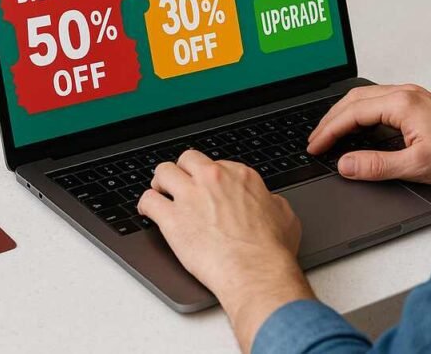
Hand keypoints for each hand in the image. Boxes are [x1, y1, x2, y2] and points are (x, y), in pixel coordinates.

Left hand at [139, 150, 313, 351]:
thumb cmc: (271, 250)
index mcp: (240, 176)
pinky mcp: (171, 219)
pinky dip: (146, 205)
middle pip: (187, 160)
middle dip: (182, 171)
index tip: (206, 189)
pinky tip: (148, 213)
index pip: (216, 164)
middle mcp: (213, 179)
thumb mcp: (285, 216)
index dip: (208, 178)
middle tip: (180, 185)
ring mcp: (190, 196)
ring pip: (163, 172)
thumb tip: (267, 203)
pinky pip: (148, 201)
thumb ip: (271, 202)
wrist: (255, 271)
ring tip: (160, 194)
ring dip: (160, 183)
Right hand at [307, 84, 430, 184]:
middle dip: (330, 120)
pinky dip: (358, 113)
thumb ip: (378, 165)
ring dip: (343, 114)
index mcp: (401, 103)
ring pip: (364, 97)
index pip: (352, 114)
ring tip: (329, 133)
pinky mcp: (416, 101)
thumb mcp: (417, 165)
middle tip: (315, 140)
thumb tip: (347, 164)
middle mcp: (404, 93)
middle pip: (353, 100)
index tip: (315, 146)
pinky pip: (377, 100)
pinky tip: (357, 126)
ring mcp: (410, 95)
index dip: (329, 131)